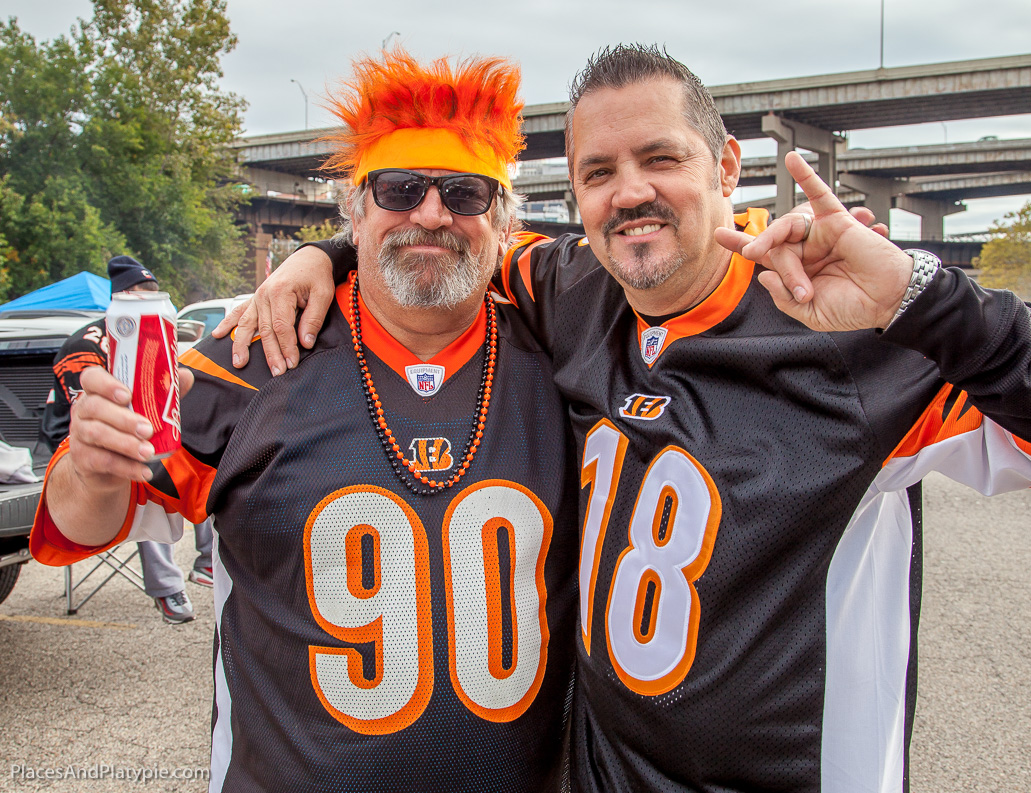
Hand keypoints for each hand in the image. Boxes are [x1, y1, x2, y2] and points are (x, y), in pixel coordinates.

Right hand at [67, 365, 194, 487]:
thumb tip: (186, 376)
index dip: (106, 384)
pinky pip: (102, 461)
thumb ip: (162, 393)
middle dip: (124, 418)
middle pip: (95, 407)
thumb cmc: (127, 429)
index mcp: (97, 392)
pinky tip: (144, 472)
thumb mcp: (144, 409)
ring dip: (125, 444)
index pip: (92, 378)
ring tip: (148, 452)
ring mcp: (79, 434)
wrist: (108, 468)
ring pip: (97, 434)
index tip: (127, 395)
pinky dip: (126, 467)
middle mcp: (83, 410)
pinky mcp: (82, 458)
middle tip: (148, 429)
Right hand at [211, 245, 335, 373]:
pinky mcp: (255, 299)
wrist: (308, 258)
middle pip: (265, 330)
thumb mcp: (322, 294)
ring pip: (247, 324)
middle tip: (277, 372)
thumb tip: (305, 343)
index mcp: (281, 291)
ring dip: (242, 345)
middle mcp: (264, 294)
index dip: (287, 346)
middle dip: (271, 353)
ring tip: (239, 363)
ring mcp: (257, 296)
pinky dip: (227, 323)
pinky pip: (239, 312)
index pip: (282, 326)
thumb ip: (314, 319)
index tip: (292, 363)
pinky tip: (217, 335)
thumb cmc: (316, 276)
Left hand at [714, 151, 912, 330]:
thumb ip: (784, 299)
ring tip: (758, 250)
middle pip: (774, 246)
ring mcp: (820, 235)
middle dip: (775, 264)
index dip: (740, 244)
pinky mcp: (838, 222)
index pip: (764, 255)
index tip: (718, 234)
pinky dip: (806, 177)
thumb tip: (763, 275)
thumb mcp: (811, 314)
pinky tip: (792, 160)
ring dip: (771, 238)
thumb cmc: (854, 309)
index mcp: (797, 272)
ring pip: (787, 227)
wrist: (889, 301)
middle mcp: (805, 251)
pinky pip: (819, 195)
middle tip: (791, 281)